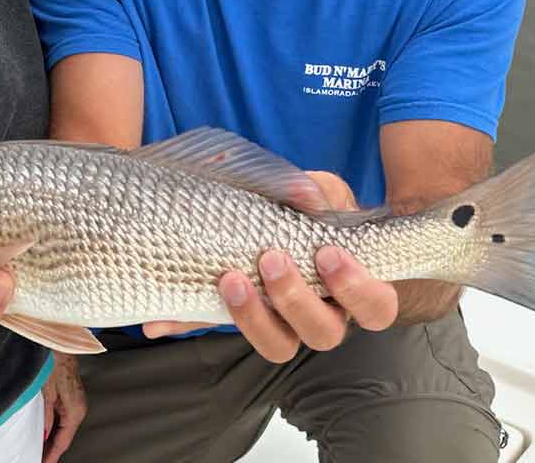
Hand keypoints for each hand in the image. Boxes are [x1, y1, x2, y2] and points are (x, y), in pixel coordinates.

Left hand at [42, 352, 86, 462]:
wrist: (62, 343)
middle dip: (52, 449)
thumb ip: (45, 416)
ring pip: (64, 428)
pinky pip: (64, 418)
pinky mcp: (73, 396)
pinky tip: (46, 431)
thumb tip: (43, 434)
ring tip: (40, 449)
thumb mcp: (46, 392)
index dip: (52, 455)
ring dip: (53, 438)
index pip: (63, 442)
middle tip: (40, 458)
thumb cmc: (56, 362)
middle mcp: (79, 409)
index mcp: (75, 411)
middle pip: (65, 437)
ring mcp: (78, 402)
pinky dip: (56, 427)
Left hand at [143, 171, 398, 361]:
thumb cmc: (311, 208)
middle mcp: (322, 314)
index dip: (358, 289)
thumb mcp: (317, 188)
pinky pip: (214, 329)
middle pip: (324, 334)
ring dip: (253, 319)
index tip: (328, 253)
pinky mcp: (238, 317)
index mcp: (351, 287)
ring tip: (231, 280)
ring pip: (279, 346)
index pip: (375, 306)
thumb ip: (311, 189)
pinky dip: (183, 323)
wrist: (278, 213)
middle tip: (271, 260)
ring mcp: (280, 322)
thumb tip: (300, 194)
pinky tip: (158, 321)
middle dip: (296, 299)